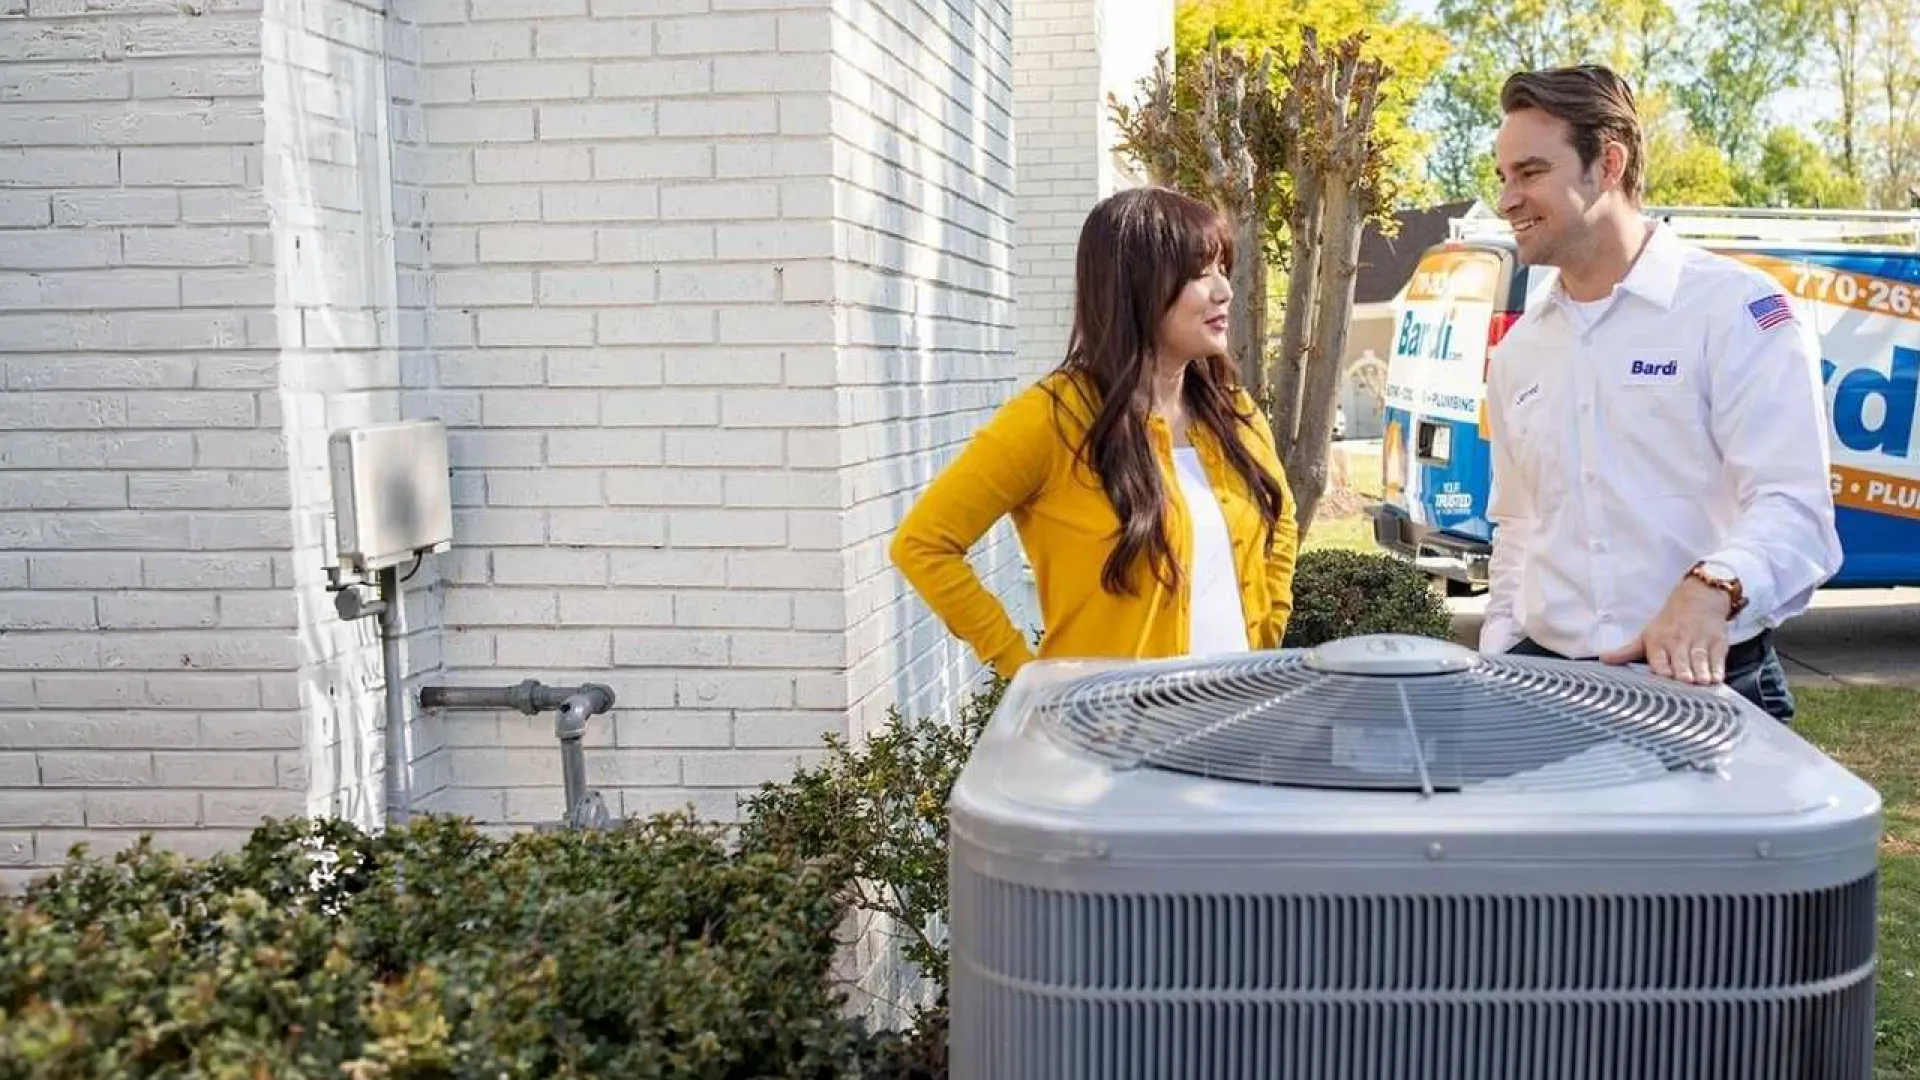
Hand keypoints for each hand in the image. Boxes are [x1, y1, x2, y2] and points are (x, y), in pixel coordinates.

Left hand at [1597, 578, 1731, 684]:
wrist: (1699, 598)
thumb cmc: (1669, 623)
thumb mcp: (1646, 636)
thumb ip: (1626, 652)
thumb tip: (1603, 659)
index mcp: (1658, 642)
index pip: (1658, 657)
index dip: (1661, 667)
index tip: (1663, 676)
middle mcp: (1678, 642)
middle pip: (1680, 659)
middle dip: (1682, 670)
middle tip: (1685, 681)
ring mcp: (1699, 641)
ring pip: (1699, 659)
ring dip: (1701, 671)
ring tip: (1702, 682)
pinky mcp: (1717, 643)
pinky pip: (1717, 658)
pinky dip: (1717, 668)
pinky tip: (1716, 679)